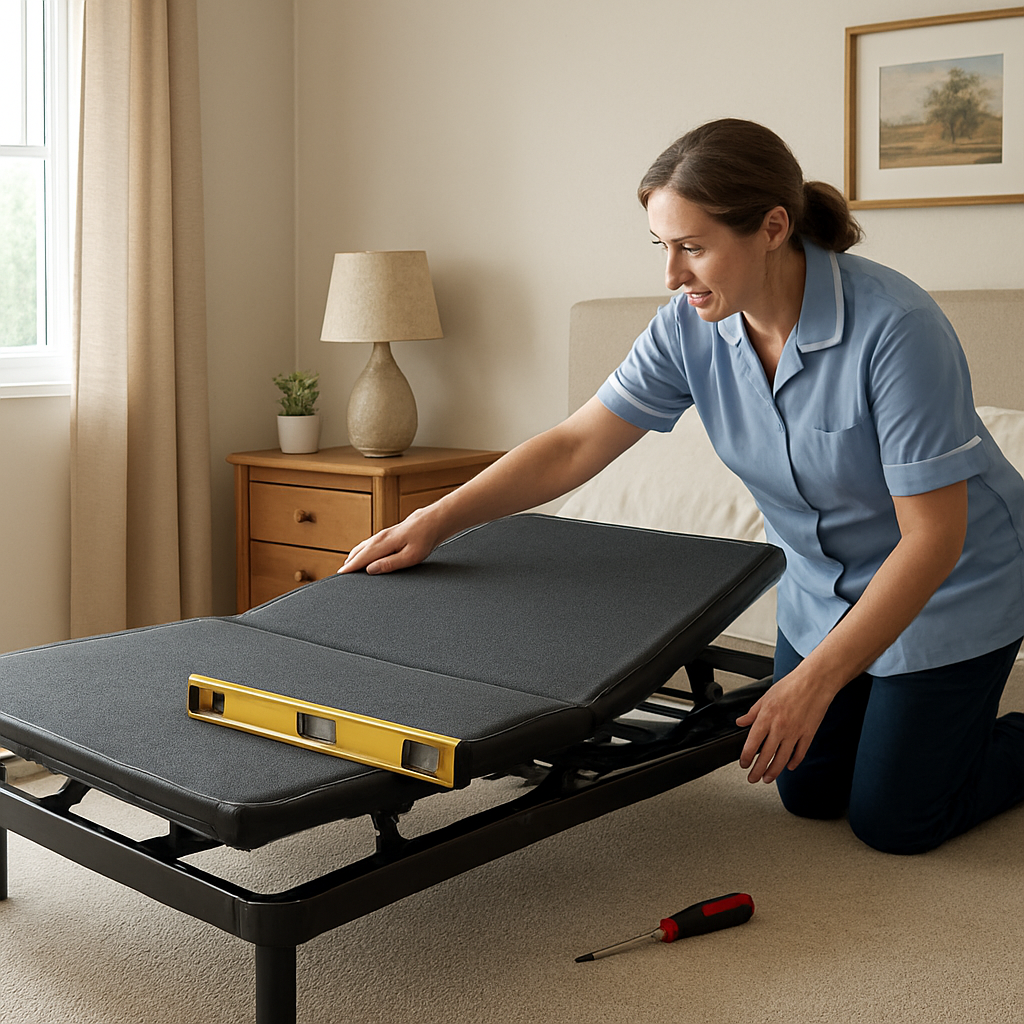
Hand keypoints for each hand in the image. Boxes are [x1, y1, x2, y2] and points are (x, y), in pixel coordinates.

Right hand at [339, 508, 444, 574]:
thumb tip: (371, 570)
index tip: (339, 576)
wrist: (430, 522)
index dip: (349, 568)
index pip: (361, 558)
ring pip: (361, 548)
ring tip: (345, 570)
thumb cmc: (423, 539)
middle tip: (338, 578)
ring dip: (352, 558)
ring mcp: (380, 535)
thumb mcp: (410, 556)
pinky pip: (366, 545)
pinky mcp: (384, 535)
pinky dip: (359, 553)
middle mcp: (379, 538)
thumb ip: (390, 564)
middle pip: (357, 553)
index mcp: (383, 543)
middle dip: (347, 565)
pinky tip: (358, 558)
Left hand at [735, 666, 836, 784]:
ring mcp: (795, 733)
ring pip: (782, 759)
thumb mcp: (765, 697)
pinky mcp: (808, 734)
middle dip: (757, 770)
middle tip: (753, 778)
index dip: (746, 758)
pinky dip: (794, 762)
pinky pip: (800, 753)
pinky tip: (789, 767)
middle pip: (766, 756)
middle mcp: (780, 728)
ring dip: (774, 771)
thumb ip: (752, 713)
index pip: (752, 744)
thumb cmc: (791, 686)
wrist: (814, 682)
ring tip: (767, 778)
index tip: (743, 764)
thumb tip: (740, 722)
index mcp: (766, 718)